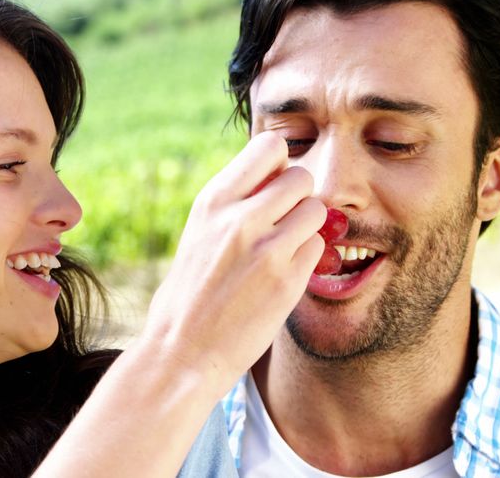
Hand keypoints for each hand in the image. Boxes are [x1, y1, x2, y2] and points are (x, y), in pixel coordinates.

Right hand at [140, 131, 324, 392]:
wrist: (181, 352)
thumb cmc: (188, 294)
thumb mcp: (198, 233)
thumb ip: (233, 204)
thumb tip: (273, 176)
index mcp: (213, 201)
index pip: (269, 146)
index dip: (278, 164)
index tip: (271, 187)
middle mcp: (240, 218)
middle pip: (300, 175)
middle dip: (298, 196)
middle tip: (283, 222)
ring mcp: (266, 249)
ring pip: (315, 210)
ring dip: (306, 227)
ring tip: (284, 250)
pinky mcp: (287, 281)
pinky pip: (318, 248)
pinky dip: (307, 259)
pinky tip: (283, 276)